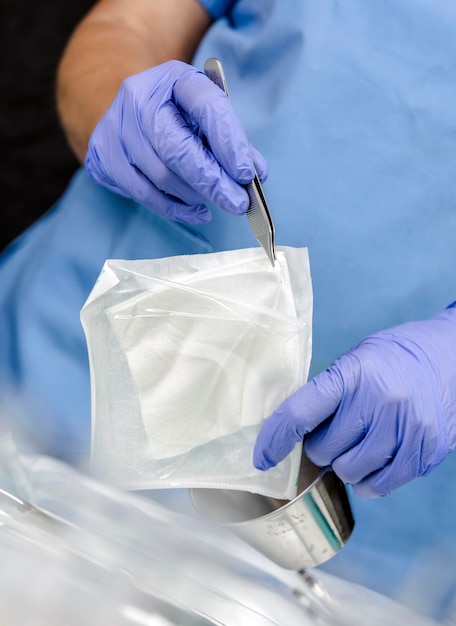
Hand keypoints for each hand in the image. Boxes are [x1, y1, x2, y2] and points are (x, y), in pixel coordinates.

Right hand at [85, 61, 267, 224]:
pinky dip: (173, 208)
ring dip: (194, 196)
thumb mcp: (205, 114)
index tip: (246, 175)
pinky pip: (142, 192)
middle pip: (178, 148)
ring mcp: (116, 126)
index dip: (229, 142)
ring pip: (161, 175)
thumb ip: (230, 140)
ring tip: (212, 202)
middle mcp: (139, 97)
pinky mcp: (102, 154)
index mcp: (174, 78)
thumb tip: (256, 175)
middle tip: (238, 204)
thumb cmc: (175, 113)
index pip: (206, 106)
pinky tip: (194, 211)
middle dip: (213, 181)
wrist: (122, 107)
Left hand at [253, 304, 455, 497]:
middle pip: (323, 450)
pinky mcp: (424, 452)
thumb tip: (294, 429)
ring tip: (359, 442)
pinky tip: (374, 459)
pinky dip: (368, 480)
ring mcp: (404, 430)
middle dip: (320, 446)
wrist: (454, 355)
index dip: (274, 439)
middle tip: (336, 430)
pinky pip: (379, 486)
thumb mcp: (357, 360)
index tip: (262, 457)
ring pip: (348, 472)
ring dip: (344, 463)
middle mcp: (378, 402)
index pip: (300, 412)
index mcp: (353, 373)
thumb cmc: (397, 357)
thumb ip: (328, 392)